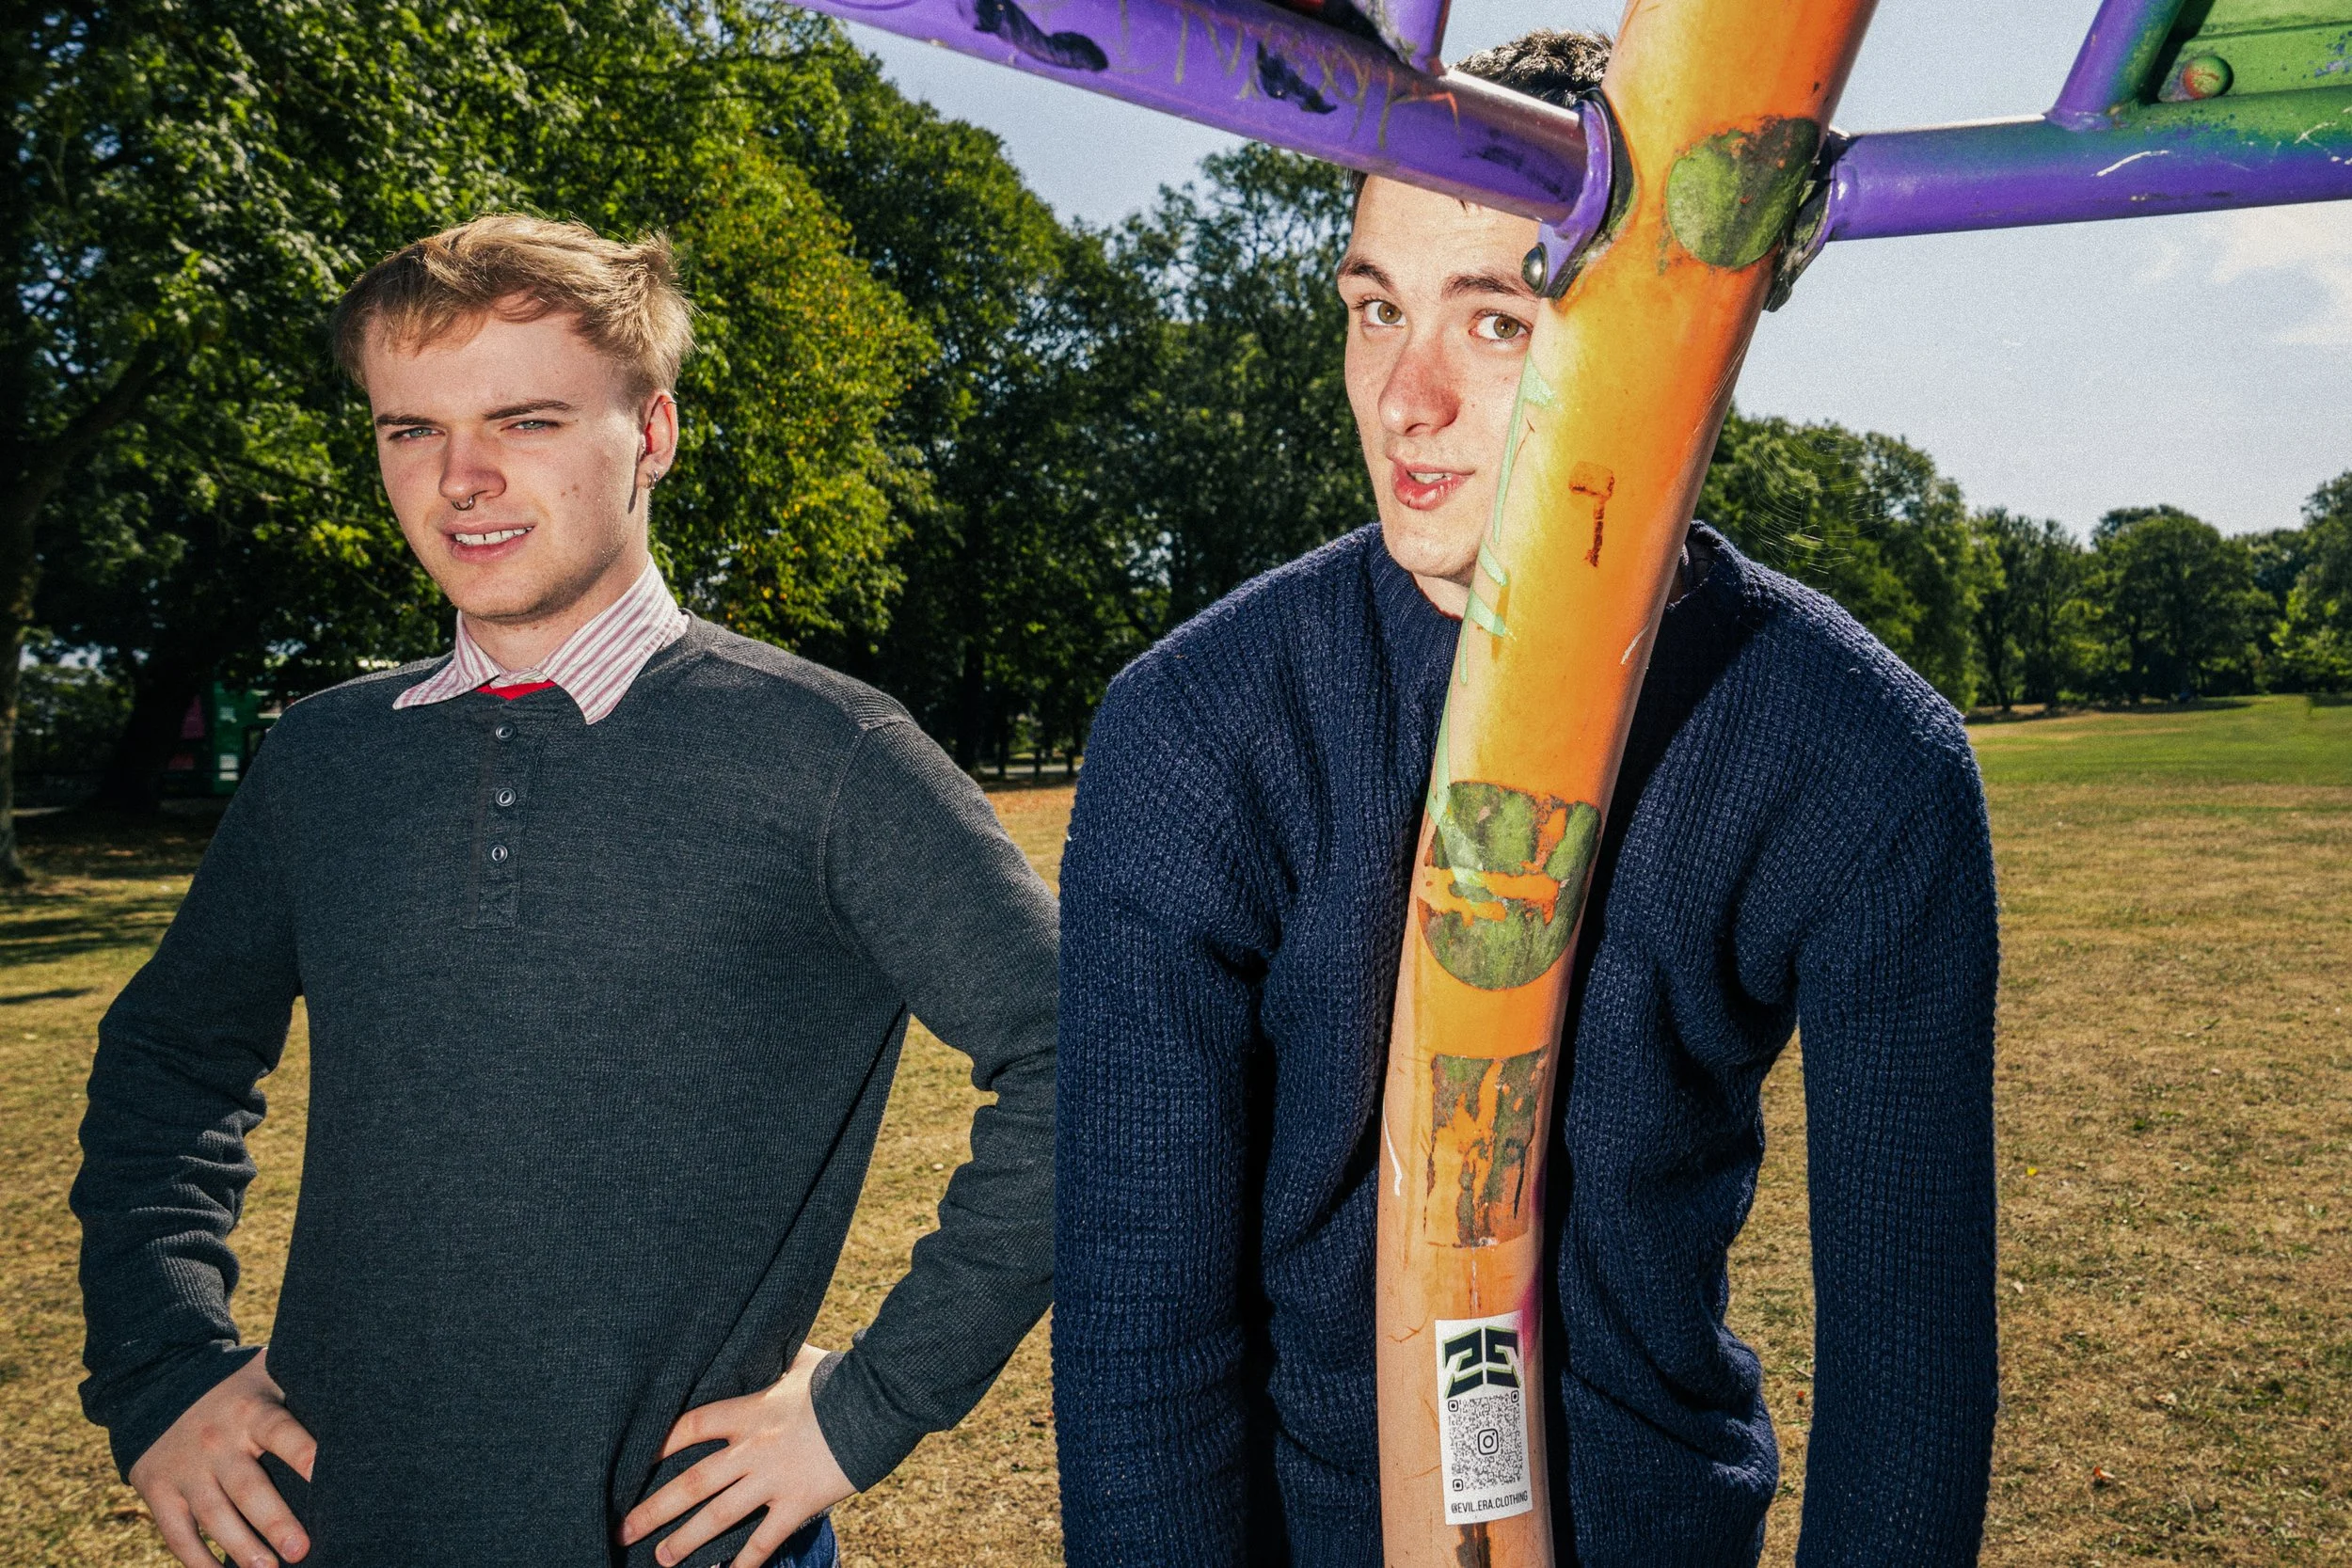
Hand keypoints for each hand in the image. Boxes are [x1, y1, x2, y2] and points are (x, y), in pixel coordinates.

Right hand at [128, 1348, 315, 1567]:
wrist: (157, 1385)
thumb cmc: (235, 1388)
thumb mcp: (267, 1374)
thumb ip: (303, 1385)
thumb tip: (359, 1389)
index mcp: (251, 1411)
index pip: (281, 1433)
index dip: (303, 1453)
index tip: (326, 1476)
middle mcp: (216, 1442)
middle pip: (248, 1487)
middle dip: (275, 1521)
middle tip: (302, 1550)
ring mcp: (185, 1470)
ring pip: (214, 1516)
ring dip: (241, 1547)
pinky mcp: (158, 1492)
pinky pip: (178, 1534)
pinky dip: (198, 1561)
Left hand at [619, 1344, 854, 1567]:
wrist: (881, 1400)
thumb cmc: (842, 1376)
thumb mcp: (801, 1360)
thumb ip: (775, 1359)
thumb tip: (765, 1337)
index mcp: (749, 1410)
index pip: (689, 1427)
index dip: (658, 1444)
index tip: (633, 1461)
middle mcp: (753, 1448)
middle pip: (693, 1482)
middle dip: (654, 1509)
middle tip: (623, 1530)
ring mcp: (774, 1478)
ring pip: (719, 1515)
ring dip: (686, 1539)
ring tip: (660, 1558)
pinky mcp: (799, 1502)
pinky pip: (765, 1539)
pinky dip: (743, 1562)